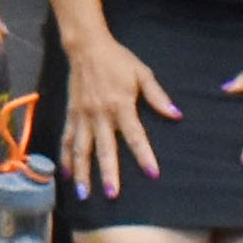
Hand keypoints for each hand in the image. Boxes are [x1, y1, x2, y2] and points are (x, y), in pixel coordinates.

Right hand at [58, 33, 177, 198]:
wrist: (86, 47)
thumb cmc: (118, 60)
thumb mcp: (142, 73)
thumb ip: (157, 96)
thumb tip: (176, 114)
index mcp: (121, 105)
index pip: (135, 136)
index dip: (144, 155)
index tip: (152, 174)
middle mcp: (100, 114)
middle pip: (105, 148)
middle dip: (108, 173)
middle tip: (113, 195)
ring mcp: (83, 116)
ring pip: (81, 149)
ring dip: (82, 172)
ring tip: (84, 194)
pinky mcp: (71, 114)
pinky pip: (67, 139)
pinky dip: (65, 157)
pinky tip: (66, 174)